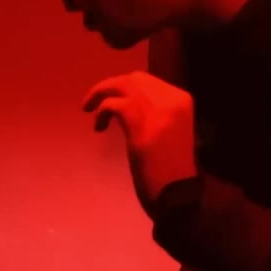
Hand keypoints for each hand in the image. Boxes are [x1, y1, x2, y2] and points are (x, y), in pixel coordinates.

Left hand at [83, 71, 197, 215]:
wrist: (177, 191)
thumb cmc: (175, 169)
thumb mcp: (172, 131)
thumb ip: (158, 114)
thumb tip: (133, 105)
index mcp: (182, 100)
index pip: (151, 81)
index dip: (129, 87)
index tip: (116, 97)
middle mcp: (170, 97)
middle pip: (134, 79)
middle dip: (113, 86)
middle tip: (98, 100)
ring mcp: (154, 107)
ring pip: (120, 85)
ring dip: (100, 93)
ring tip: (88, 107)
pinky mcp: (136, 119)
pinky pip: (111, 104)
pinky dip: (100, 112)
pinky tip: (99, 127)